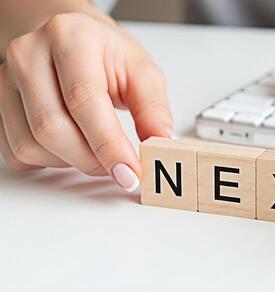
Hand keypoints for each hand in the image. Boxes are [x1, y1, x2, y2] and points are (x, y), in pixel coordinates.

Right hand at [0, 13, 172, 191]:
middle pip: (52, 128)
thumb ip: (153, 109)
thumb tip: (160, 143)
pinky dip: (50, 162)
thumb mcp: (142, 71)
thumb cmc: (105, 53)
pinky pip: (18, 152)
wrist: (70, 39)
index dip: (108, 144)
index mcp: (70, 38)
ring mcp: (7, 81)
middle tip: (121, 167)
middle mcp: (30, 55)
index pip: (83, 100)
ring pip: (32, 145)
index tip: (130, 171)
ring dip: (73, 162)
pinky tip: (73, 146)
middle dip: (92, 160)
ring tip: (98, 149)